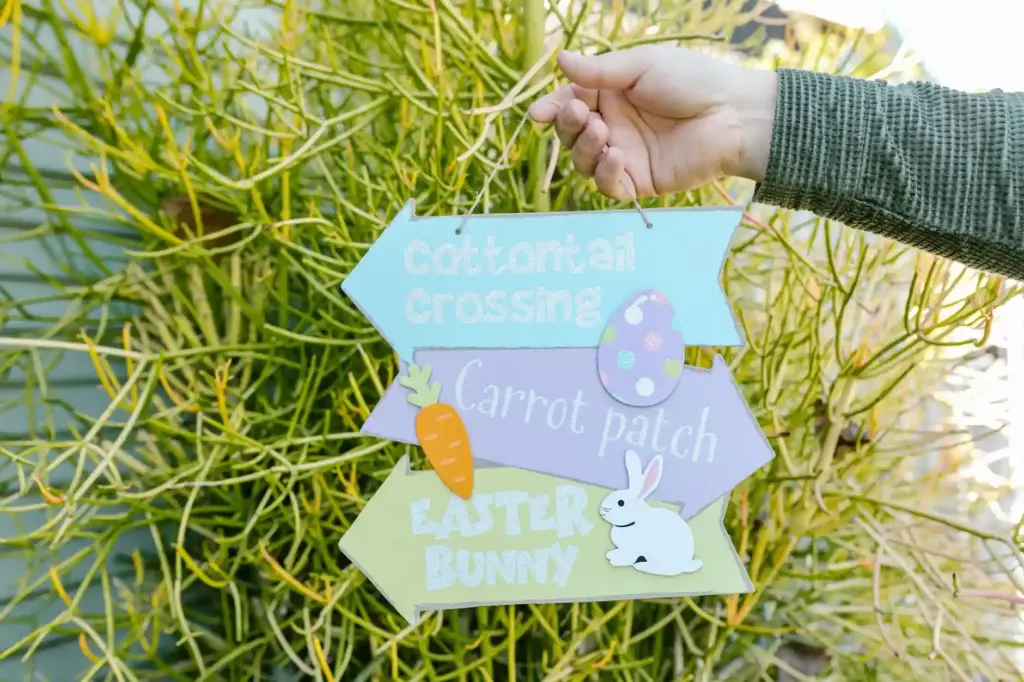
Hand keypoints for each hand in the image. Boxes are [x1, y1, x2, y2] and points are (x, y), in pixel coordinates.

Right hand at [528, 46, 777, 199]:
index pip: (570, 103)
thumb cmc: (693, 81)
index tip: (537, 113)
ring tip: (602, 132)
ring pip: (583, 162)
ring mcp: (625, 155)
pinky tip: (615, 156)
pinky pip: (609, 185)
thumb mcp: (642, 66)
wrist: (733, 115)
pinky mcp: (639, 181)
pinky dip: (604, 174)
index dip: (552, 109)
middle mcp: (614, 126)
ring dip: (584, 148)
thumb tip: (559, 60)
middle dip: (568, 126)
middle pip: (571, 134)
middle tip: (580, 114)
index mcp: (612, 95)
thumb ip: (599, 71)